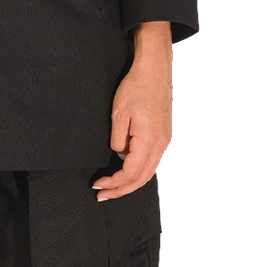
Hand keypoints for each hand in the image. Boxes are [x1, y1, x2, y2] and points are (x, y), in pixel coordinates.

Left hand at [93, 21, 174, 200]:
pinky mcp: (166, 137)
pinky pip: (154, 161)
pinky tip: (128, 171)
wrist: (155, 71)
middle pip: (141, 178)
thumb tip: (120, 155)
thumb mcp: (118, 115)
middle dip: (121, 189)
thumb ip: (117, 141)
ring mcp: (166, 141)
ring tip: (113, 187)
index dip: (113, 183)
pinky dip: (140, 170)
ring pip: (149, 172)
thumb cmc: (136, 88)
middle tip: (103, 195)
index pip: (129, 172)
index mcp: (149, 140)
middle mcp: (161, 144)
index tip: (98, 185)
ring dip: (131, 182)